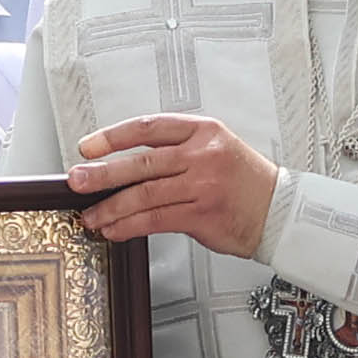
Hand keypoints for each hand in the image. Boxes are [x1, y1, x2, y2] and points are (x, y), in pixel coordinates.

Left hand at [70, 114, 278, 258]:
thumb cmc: (245, 182)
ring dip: (111, 207)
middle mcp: (201, 155)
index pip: (148, 127)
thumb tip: (124, 166)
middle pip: (141, 162)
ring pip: (144, 195)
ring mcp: (202, 185)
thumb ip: (176, 151)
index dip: (112, 136)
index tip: (87, 146)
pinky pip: (155, 220)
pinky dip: (129, 226)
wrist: (280, 211)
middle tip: (77, 180)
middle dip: (102, 173)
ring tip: (91, 214)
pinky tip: (114, 229)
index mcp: (202, 131)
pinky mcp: (201, 215)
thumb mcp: (215, 149)